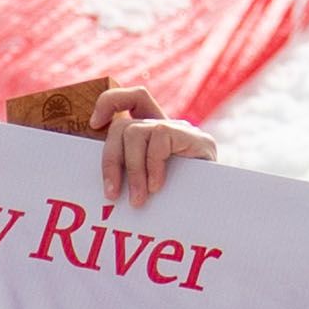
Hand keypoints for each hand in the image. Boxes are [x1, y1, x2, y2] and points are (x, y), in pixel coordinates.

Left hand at [79, 79, 212, 212]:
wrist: (215, 210)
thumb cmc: (175, 203)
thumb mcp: (144, 185)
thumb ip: (128, 173)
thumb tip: (102, 181)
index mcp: (153, 133)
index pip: (133, 98)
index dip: (110, 103)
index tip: (94, 124)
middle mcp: (167, 127)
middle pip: (124, 125)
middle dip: (111, 160)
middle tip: (112, 194)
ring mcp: (182, 130)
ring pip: (136, 132)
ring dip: (132, 170)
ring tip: (138, 200)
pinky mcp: (197, 139)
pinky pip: (160, 138)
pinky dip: (153, 166)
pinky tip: (157, 187)